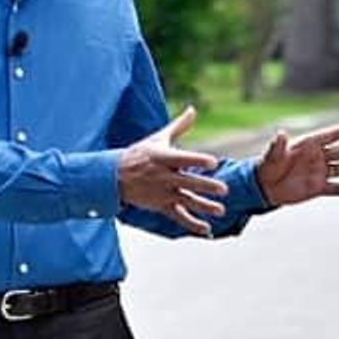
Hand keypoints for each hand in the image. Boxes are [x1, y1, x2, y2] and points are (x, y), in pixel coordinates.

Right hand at [117, 107, 227, 237]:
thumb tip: (193, 109)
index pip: (183, 159)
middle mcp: (164, 176)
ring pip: (186, 201)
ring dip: (203, 207)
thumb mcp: (158, 139)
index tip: (213, 162)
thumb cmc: (140, 154)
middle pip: (188, 182)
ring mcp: (163, 192)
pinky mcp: (161, 206)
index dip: (198, 160)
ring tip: (221, 210)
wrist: (113, 176)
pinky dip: (192, 224)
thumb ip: (179, 126)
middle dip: (205, 186)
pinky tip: (207, 229)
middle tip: (224, 189)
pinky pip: (178, 216)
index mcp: (164, 158)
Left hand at [255, 121, 338, 207]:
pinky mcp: (318, 188)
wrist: (264, 187)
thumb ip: (278, 145)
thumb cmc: (266, 167)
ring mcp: (319, 172)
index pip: (331, 136)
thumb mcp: (272, 155)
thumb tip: (280, 133)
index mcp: (308, 145)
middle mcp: (317, 157)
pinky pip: (335, 188)